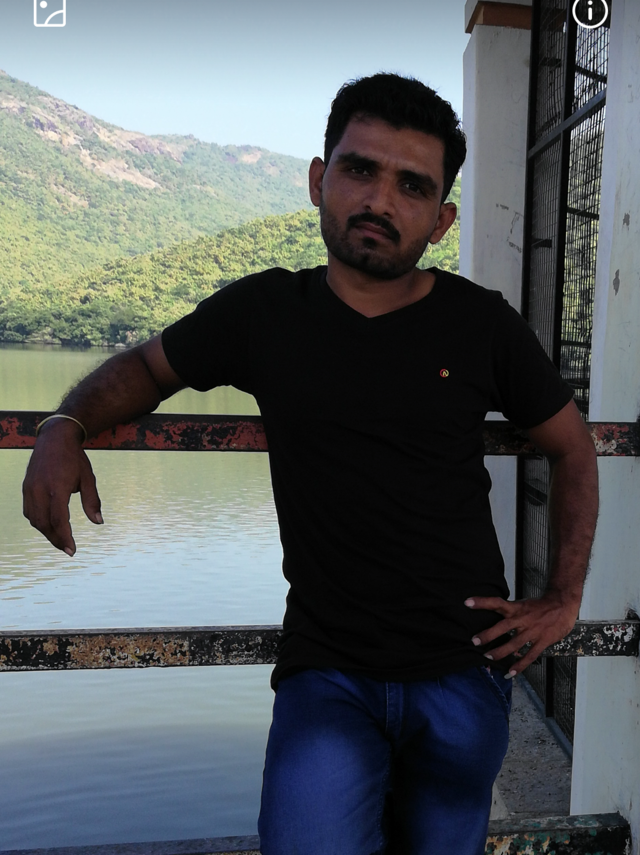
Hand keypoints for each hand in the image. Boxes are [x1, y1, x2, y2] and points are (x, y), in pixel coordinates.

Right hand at [22, 421, 102, 555]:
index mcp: (57, 487)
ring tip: (60, 539)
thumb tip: (98, 522)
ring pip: (34, 520)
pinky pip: (29, 511)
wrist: (54, 438)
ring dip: (47, 532)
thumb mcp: (88, 478)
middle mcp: (40, 489)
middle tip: (68, 549)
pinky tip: (49, 525)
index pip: (59, 520)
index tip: (72, 551)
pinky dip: (38, 521)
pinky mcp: (26, 487)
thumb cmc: (75, 458)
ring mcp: (30, 488)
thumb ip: (92, 501)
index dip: (65, 538)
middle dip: (56, 539)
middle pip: (44, 524)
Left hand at [464, 592, 579, 677]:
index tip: (467, 603)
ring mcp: (532, 631)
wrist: (563, 605)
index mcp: (516, 608)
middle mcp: (522, 619)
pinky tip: (511, 672)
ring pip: (514, 644)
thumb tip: (493, 619)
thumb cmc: (540, 606)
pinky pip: (529, 655)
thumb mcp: (522, 605)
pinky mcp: (542, 641)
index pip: (496, 602)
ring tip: (488, 657)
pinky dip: (519, 665)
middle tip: (474, 641)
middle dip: (488, 635)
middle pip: (502, 627)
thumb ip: (510, 613)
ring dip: (500, 652)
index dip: (482, 602)